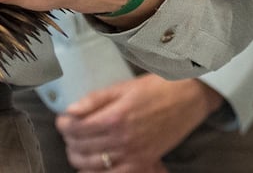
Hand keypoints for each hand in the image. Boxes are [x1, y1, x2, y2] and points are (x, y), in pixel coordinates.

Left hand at [56, 74, 221, 170]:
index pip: (75, 128)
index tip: (63, 119)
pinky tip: (92, 164)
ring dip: (78, 156)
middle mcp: (121, 139)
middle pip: (80, 147)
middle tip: (70, 131)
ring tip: (78, 146)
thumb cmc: (158, 87)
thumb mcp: (124, 87)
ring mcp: (131, 154)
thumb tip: (70, 110)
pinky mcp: (141, 163)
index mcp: (115, 117)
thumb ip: (95, 100)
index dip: (63, 124)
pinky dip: (97, 172)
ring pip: (90, 165)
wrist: (189, 97)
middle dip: (69, 140)